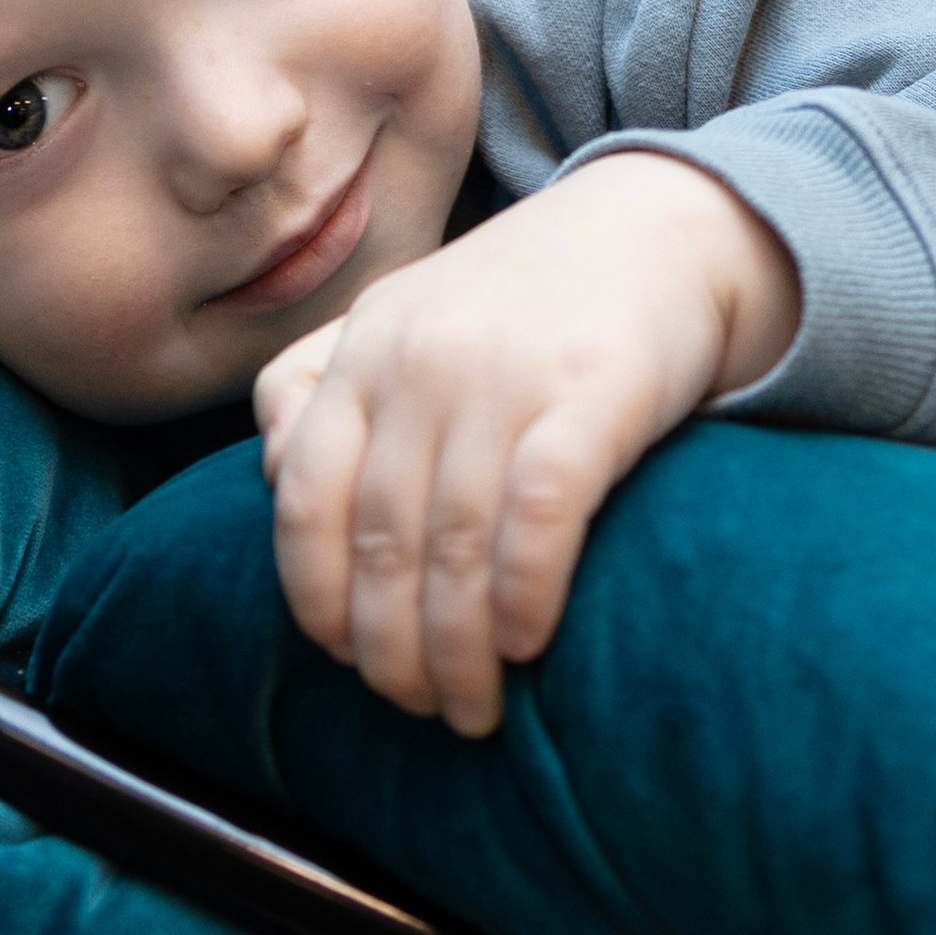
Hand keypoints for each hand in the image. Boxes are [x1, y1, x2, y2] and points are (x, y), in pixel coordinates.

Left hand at [253, 152, 798, 737]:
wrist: (666, 225)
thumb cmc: (529, 296)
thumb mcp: (406, 315)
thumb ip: (320, 382)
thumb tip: (269, 477)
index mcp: (366, 347)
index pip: (304, 495)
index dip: (315, 594)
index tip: (344, 657)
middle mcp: (421, 359)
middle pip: (379, 539)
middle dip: (390, 648)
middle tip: (418, 708)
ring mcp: (504, 374)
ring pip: (452, 545)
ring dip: (457, 651)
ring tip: (475, 709)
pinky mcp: (592, 391)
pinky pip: (537, 516)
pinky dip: (524, 593)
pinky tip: (528, 645)